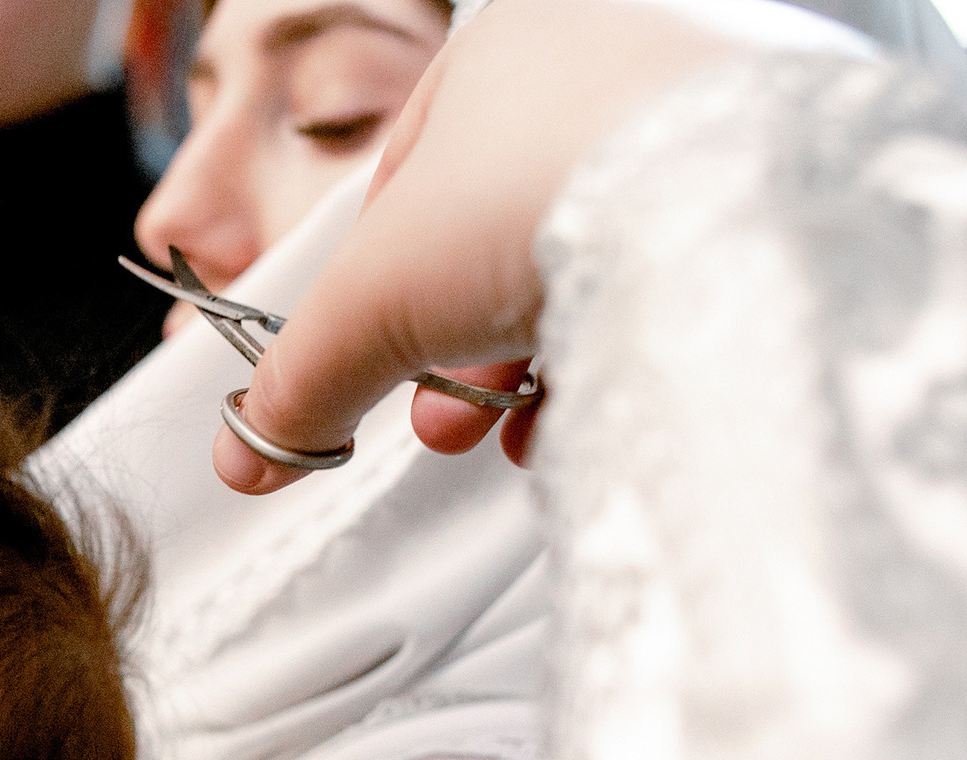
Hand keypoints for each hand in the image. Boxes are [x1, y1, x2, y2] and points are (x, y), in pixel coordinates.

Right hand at [213, 0, 742, 494]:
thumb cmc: (531, 200)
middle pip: (495, 234)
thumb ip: (298, 384)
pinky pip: (668, 274)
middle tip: (440, 418)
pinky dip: (621, 350)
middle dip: (453, 349)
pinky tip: (597, 405)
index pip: (406, 178)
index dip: (374, 288)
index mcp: (498, 49)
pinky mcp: (765, 184)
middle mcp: (603, 64)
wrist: (721, 201)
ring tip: (515, 428)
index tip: (370, 360)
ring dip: (529, 363)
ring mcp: (693, 119)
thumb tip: (246, 458)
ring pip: (582, 262)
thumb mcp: (369, 306)